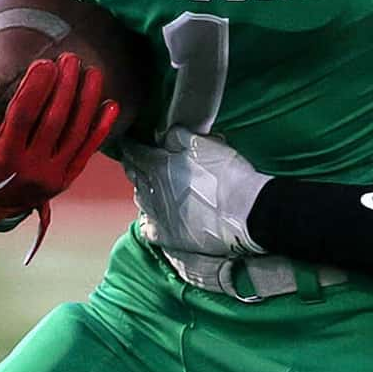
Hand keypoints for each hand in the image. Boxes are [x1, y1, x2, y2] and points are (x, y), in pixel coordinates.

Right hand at [0, 54, 117, 260]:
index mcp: (2, 156)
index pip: (23, 116)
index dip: (36, 89)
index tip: (46, 63)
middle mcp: (30, 168)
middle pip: (54, 121)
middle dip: (66, 87)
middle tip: (72, 59)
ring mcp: (52, 176)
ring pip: (75, 134)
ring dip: (87, 102)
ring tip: (93, 73)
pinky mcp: (66, 179)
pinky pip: (87, 151)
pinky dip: (100, 128)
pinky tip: (111, 105)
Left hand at [120, 128, 264, 257]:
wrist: (244, 211)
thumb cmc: (227, 175)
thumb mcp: (204, 144)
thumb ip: (179, 136)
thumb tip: (165, 135)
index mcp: (158, 165)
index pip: (135, 152)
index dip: (131, 146)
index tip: (128, 143)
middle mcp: (152, 190)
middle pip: (135, 176)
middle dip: (133, 167)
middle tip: (133, 162)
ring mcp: (158, 215)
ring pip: (140, 200)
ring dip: (142, 190)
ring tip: (145, 186)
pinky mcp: (167, 236)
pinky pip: (148, 228)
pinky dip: (149, 220)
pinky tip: (153, 218)